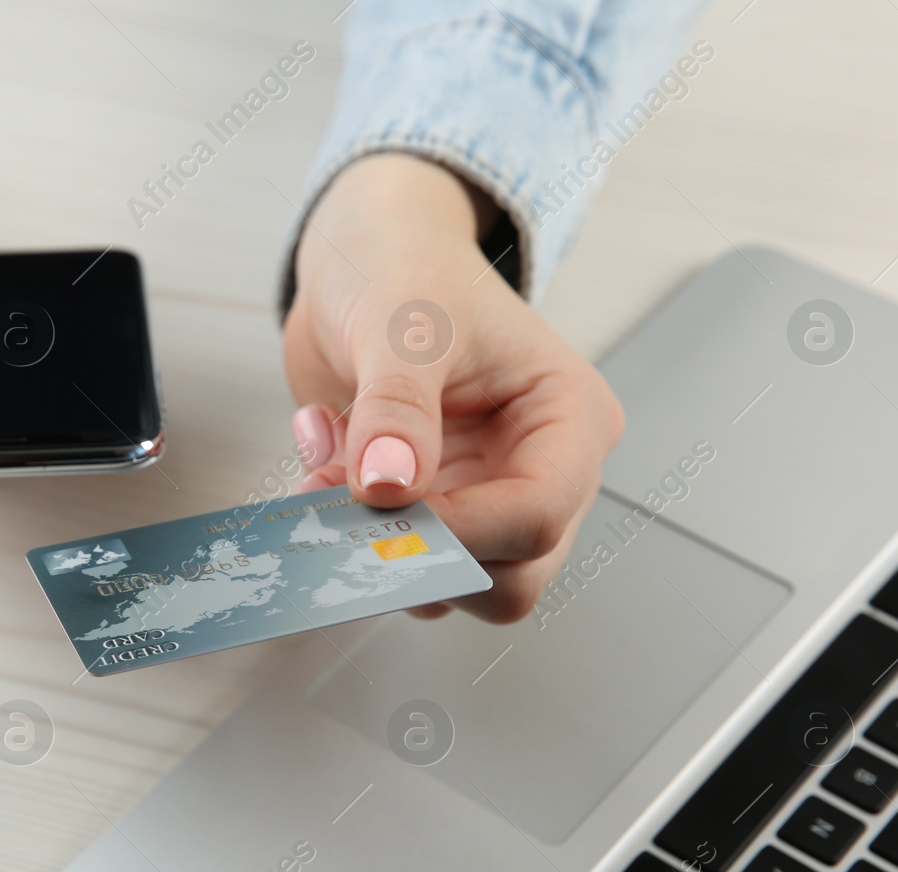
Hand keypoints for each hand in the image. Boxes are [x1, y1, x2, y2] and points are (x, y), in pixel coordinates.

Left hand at [283, 154, 622, 622]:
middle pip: (510, 577)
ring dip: (372, 541)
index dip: (458, 530)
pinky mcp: (434, 511)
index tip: (381, 504)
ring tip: (330, 457)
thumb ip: (397, 407)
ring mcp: (486, 498)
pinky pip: (394, 560)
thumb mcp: (402, 325)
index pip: (538, 515)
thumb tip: (389, 486)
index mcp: (570, 419)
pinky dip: (346, 526)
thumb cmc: (405, 270)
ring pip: (450, 584)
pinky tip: (327, 453)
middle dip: (417, 552)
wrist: (360, 263)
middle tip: (343, 498)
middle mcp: (542, 471)